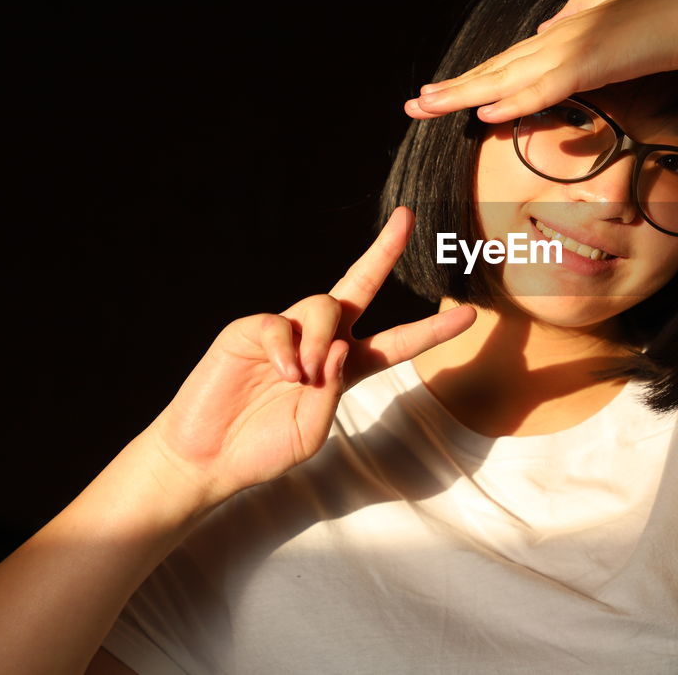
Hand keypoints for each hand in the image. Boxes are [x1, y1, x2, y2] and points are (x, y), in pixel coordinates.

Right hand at [144, 207, 475, 508]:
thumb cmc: (263, 450)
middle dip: (384, 251)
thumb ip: (334, 392)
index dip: (432, 329)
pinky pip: (281, 322)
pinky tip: (283, 373)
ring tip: (301, 378)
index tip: (470, 314)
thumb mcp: (313, 431)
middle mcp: (322, 341)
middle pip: (360, 285)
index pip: (397, 341)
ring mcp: (287, 331)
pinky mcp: (252, 329)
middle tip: (408, 218)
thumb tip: (340, 346)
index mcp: (346, 368)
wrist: (208, 459)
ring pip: (324, 304)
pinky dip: (287, 349)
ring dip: (321, 341)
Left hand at [403, 0, 677, 122]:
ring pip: (505, 78)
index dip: (472, 78)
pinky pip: (542, 90)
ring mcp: (569, 50)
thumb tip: (544, 26)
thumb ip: (574, 19)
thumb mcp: (608, 14)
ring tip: (427, 108)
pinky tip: (483, 113)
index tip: (442, 91)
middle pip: (493, 69)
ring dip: (463, 95)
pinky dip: (511, 102)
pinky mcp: (589, 64)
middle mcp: (555, 39)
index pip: (506, 61)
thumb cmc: (660, 16)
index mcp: (560, 33)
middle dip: (451, 88)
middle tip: (413, 104)